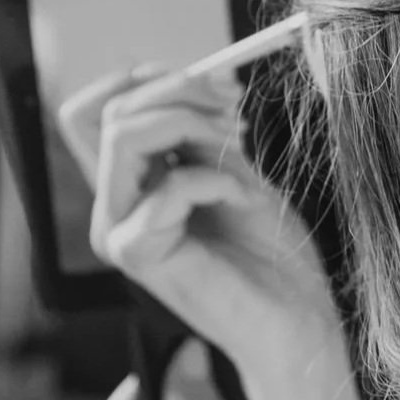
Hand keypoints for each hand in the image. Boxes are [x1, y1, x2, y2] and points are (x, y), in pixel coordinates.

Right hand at [57, 63, 338, 372]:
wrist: (299, 320)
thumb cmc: (276, 258)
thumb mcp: (238, 174)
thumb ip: (204, 135)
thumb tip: (198, 79)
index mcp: (133, 189)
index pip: (99, 109)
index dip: (150, 80)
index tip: (216, 83)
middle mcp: (115, 210)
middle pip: (110, 113)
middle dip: (181, 93)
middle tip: (236, 108)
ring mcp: (120, 233)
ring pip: (122, 135)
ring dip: (194, 127)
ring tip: (243, 155)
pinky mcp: (137, 254)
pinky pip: (168, 184)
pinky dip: (218, 179)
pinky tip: (249, 203)